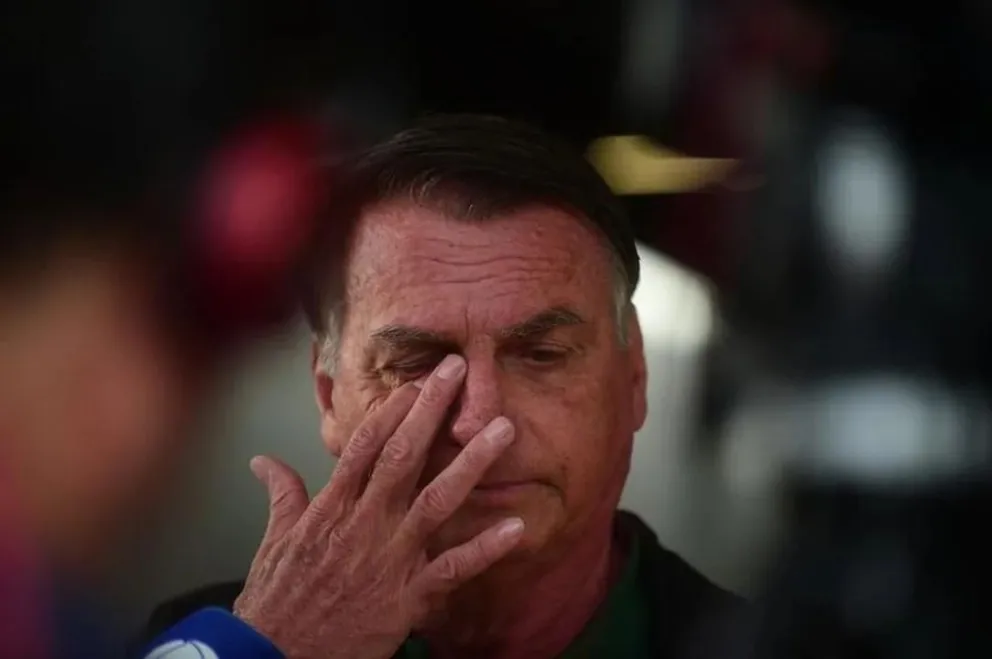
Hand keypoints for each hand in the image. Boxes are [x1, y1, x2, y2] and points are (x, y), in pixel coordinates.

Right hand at [232, 354, 521, 658]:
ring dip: (471, 462)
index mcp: (332, 507)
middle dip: (432, 410)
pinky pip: (453, 568)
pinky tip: (516, 526)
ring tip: (502, 430)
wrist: (275, 655)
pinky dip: (485, 548)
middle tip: (458, 371)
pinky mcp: (408, 596)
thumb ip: (281, 494)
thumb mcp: (273, 540)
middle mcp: (364, 522)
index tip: (417, 382)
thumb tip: (263, 461)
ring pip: (437, 499)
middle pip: (404, 455)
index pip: (366, 445)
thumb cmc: (277, 599)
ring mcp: (390, 557)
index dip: (393, 410)